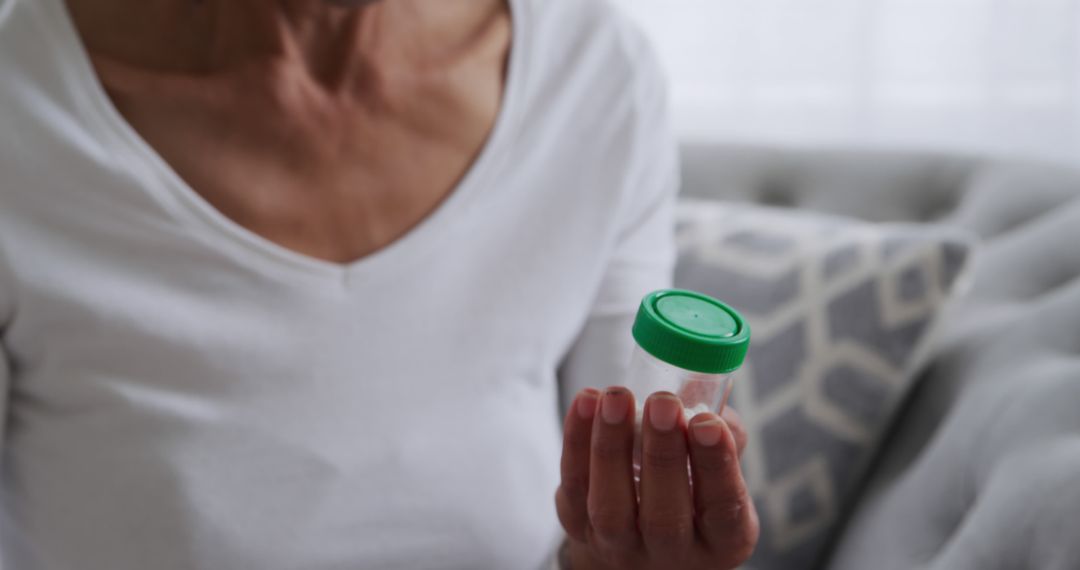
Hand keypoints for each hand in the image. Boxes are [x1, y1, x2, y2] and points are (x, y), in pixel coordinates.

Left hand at [555, 387, 757, 569]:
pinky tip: (586, 402)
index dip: (715, 465)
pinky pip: (574, 489)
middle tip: (663, 403)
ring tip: (616, 397)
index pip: (724, 510)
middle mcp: (672, 554)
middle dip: (662, 454)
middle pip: (664, 516)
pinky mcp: (579, 529)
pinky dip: (576, 443)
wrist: (643, 539)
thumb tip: (705, 383)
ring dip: (611, 447)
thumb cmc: (691, 491)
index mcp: (722, 539)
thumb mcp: (717, 472)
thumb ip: (720, 432)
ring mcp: (621, 547)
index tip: (707, 422)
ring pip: (611, 507)